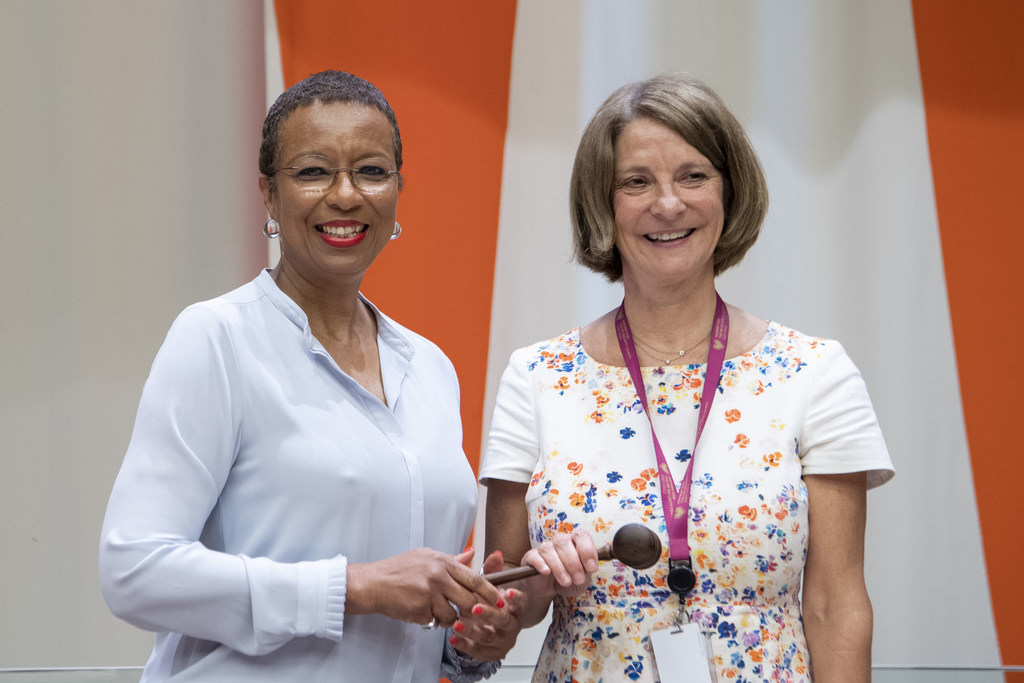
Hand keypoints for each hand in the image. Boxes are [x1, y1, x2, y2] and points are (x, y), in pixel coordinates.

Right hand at [345, 547, 502, 627]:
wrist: (373, 583)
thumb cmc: (398, 569)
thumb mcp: (426, 556)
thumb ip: (452, 559)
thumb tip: (472, 553)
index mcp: (442, 562)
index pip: (475, 578)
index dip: (491, 592)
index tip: (501, 600)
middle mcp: (438, 576)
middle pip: (469, 599)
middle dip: (471, 609)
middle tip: (468, 612)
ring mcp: (429, 594)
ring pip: (453, 615)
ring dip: (448, 617)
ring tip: (436, 610)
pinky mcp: (420, 609)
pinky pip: (435, 621)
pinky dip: (431, 620)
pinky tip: (421, 610)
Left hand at [449, 550, 523, 660]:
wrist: (488, 623)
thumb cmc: (490, 600)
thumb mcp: (491, 583)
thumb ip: (492, 569)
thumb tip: (496, 554)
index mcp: (517, 607)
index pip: (521, 602)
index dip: (515, 598)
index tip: (505, 592)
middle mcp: (513, 624)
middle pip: (504, 621)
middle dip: (488, 614)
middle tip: (474, 608)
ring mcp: (503, 640)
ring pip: (489, 637)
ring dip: (473, 631)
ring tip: (457, 624)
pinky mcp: (492, 653)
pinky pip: (478, 651)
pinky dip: (465, 645)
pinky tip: (453, 638)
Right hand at [522, 527, 598, 596]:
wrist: (549, 591)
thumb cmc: (569, 581)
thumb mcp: (582, 580)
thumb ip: (586, 572)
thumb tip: (589, 567)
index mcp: (574, 542)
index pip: (581, 536)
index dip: (587, 550)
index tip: (592, 568)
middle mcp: (559, 542)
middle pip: (564, 542)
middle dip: (573, 563)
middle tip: (578, 579)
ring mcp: (544, 548)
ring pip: (549, 550)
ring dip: (559, 567)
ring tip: (566, 582)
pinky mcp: (531, 557)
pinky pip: (534, 556)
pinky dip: (541, 564)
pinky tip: (547, 573)